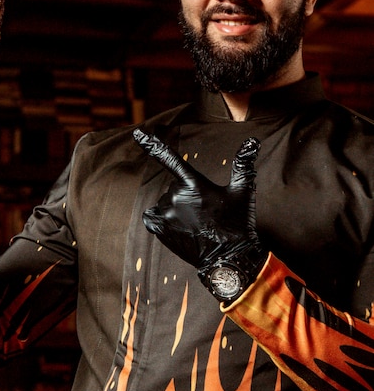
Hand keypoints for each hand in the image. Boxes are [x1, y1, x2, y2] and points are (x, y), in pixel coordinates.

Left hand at [133, 128, 266, 301]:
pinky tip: (179, 228)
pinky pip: (153, 216)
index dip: (152, 144)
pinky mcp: (158, 228)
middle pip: (175, 188)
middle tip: (205, 213)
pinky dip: (162, 219)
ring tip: (195, 224)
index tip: (137, 132)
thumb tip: (252, 141)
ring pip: (166, 203)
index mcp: (195, 184)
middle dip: (187, 196)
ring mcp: (165, 214)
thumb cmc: (237, 223)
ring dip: (176, 210)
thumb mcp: (242, 192)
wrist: (227, 257)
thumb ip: (243, 164)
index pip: (170, 158)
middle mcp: (176, 197)